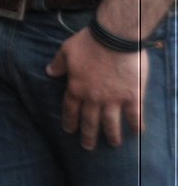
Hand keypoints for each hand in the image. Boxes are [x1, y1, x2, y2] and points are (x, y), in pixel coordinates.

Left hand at [46, 28, 148, 149]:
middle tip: (87, 147)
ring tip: (112, 144)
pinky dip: (136, 125)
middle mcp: (93, 98)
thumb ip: (58, 64)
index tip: (69, 131)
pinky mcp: (132, 97)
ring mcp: (114, 99)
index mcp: (76, 88)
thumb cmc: (89, 42)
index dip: (70, 121)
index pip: (70, 109)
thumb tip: (48, 72)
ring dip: (111, 136)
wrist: (114, 38)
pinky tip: (137, 133)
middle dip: (88, 135)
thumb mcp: (66, 50)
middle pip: (89, 121)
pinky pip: (134, 115)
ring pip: (111, 123)